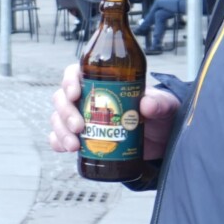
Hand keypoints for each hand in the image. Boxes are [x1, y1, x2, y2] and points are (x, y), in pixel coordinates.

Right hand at [50, 62, 179, 161]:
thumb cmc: (160, 115)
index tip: (75, 94)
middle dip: (66, 113)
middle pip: (62, 98)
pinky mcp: (82, 138)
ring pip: (58, 119)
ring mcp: (82, 118)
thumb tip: (146, 105)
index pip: (75, 74)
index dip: (69, 81)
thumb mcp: (164, 105)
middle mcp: (87, 98)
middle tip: (79, 127)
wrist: (162, 139)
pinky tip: (66, 149)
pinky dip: (58, 143)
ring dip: (61, 131)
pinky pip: (59, 138)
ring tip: (75, 146)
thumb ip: (159, 103)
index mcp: (102, 82)